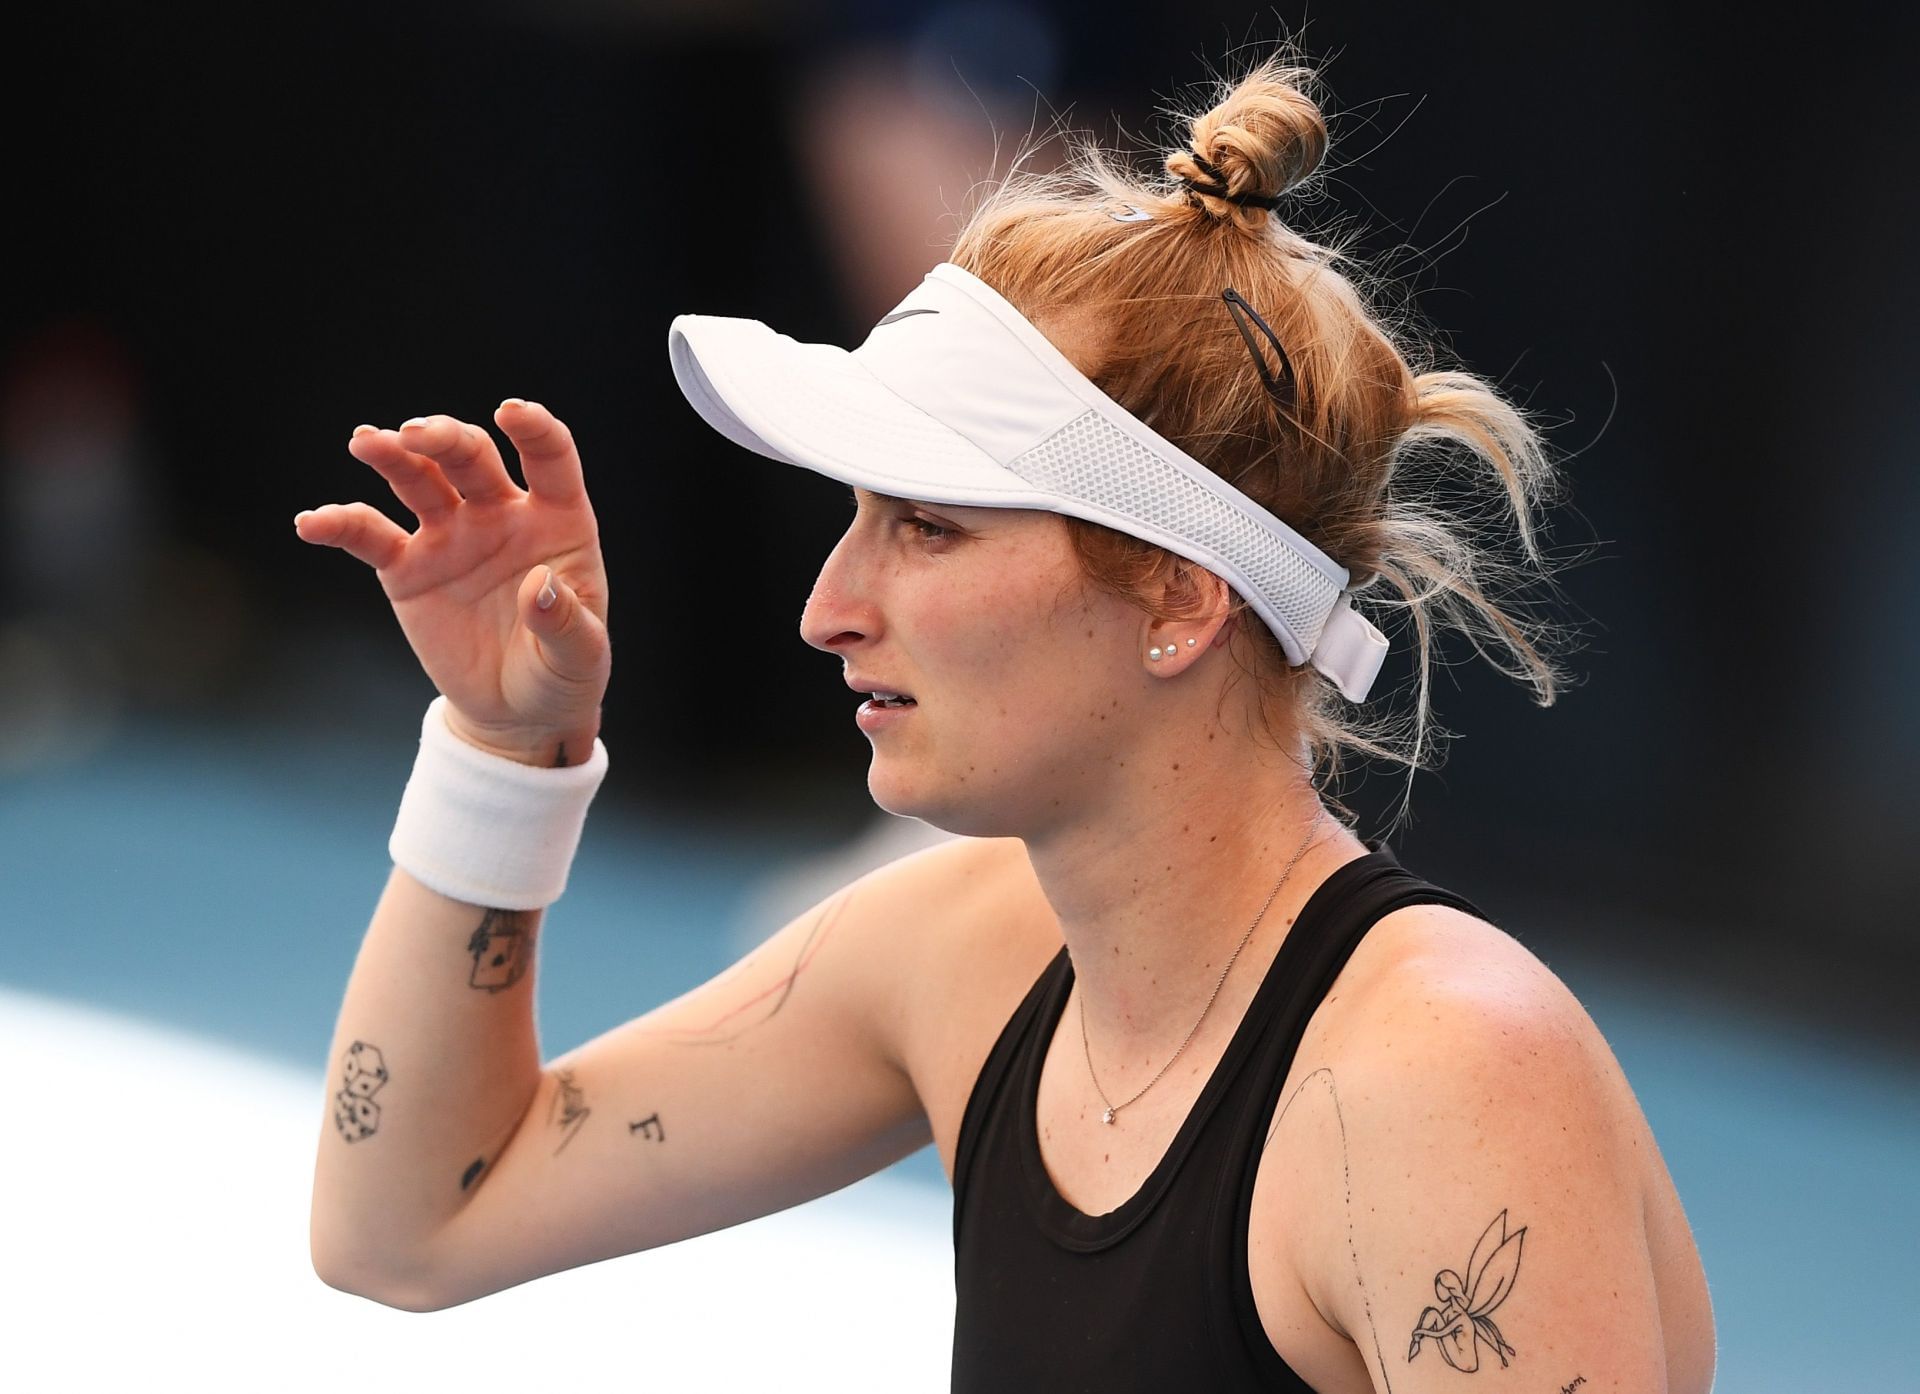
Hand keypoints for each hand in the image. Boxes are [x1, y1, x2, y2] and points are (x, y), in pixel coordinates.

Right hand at [294, 400, 610, 763]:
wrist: (517, 712)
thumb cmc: (562, 674)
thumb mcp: (579, 657)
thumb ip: (566, 621)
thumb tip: (540, 587)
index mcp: (557, 522)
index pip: (549, 458)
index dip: (534, 429)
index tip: (509, 411)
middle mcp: (501, 515)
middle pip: (471, 458)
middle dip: (443, 438)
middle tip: (413, 434)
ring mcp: (451, 536)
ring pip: (418, 480)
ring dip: (390, 456)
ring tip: (364, 441)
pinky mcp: (408, 569)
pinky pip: (369, 537)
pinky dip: (340, 525)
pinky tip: (311, 523)